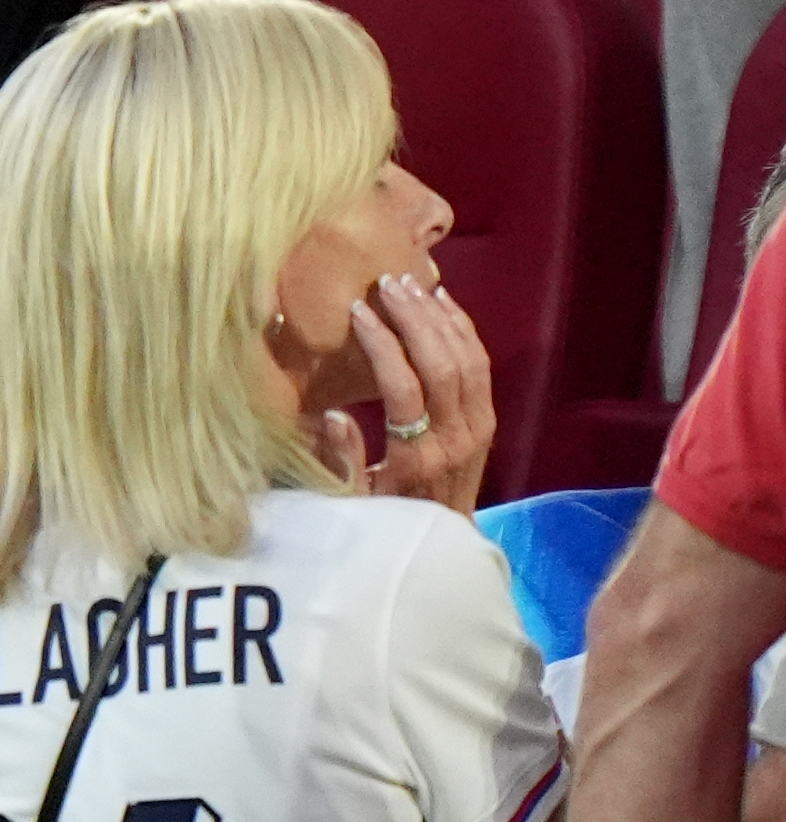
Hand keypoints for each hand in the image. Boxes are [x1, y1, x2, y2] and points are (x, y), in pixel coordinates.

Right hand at [309, 275, 492, 513]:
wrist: (448, 537)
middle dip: (414, 318)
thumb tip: (333, 413)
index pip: (403, 388)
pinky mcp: (488, 418)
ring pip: (467, 357)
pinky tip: (443, 303)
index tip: (357, 312)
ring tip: (411, 285)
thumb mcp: (355, 500)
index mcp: (417, 457)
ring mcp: (479, 425)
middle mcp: (455, 436)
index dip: (381, 345)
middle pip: (441, 363)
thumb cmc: (390, 517)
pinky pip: (481, 364)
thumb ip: (343, 458)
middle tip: (386, 284)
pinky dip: (463, 328)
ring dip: (439, 317)